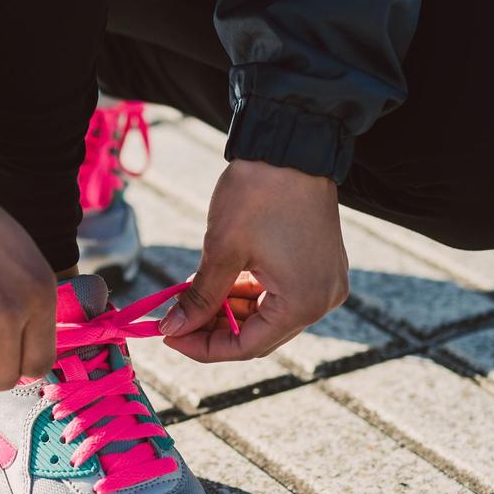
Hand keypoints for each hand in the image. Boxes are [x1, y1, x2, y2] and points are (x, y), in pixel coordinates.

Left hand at [160, 159, 347, 361]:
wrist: (291, 146)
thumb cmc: (258, 194)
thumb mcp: (221, 250)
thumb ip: (199, 298)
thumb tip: (172, 329)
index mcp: (302, 303)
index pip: (247, 347)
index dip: (203, 348)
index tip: (168, 337)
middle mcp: (322, 301)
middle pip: (260, 335)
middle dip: (215, 329)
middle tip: (176, 318)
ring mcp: (325, 283)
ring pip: (269, 316)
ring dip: (229, 311)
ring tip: (191, 297)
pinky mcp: (321, 267)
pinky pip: (280, 295)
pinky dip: (248, 294)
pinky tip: (218, 284)